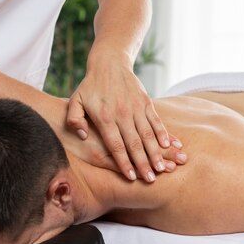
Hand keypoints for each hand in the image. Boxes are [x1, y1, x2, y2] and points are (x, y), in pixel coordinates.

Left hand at [66, 62, 184, 181]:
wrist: (109, 63)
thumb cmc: (89, 86)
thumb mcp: (75, 101)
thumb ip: (74, 119)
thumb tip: (82, 135)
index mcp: (104, 117)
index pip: (116, 145)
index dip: (124, 162)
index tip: (131, 177)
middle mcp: (122, 114)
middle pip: (134, 143)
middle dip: (143, 163)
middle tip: (151, 180)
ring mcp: (136, 107)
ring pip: (148, 134)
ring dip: (156, 152)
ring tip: (163, 168)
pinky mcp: (146, 101)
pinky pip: (156, 120)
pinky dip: (163, 133)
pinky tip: (169, 146)